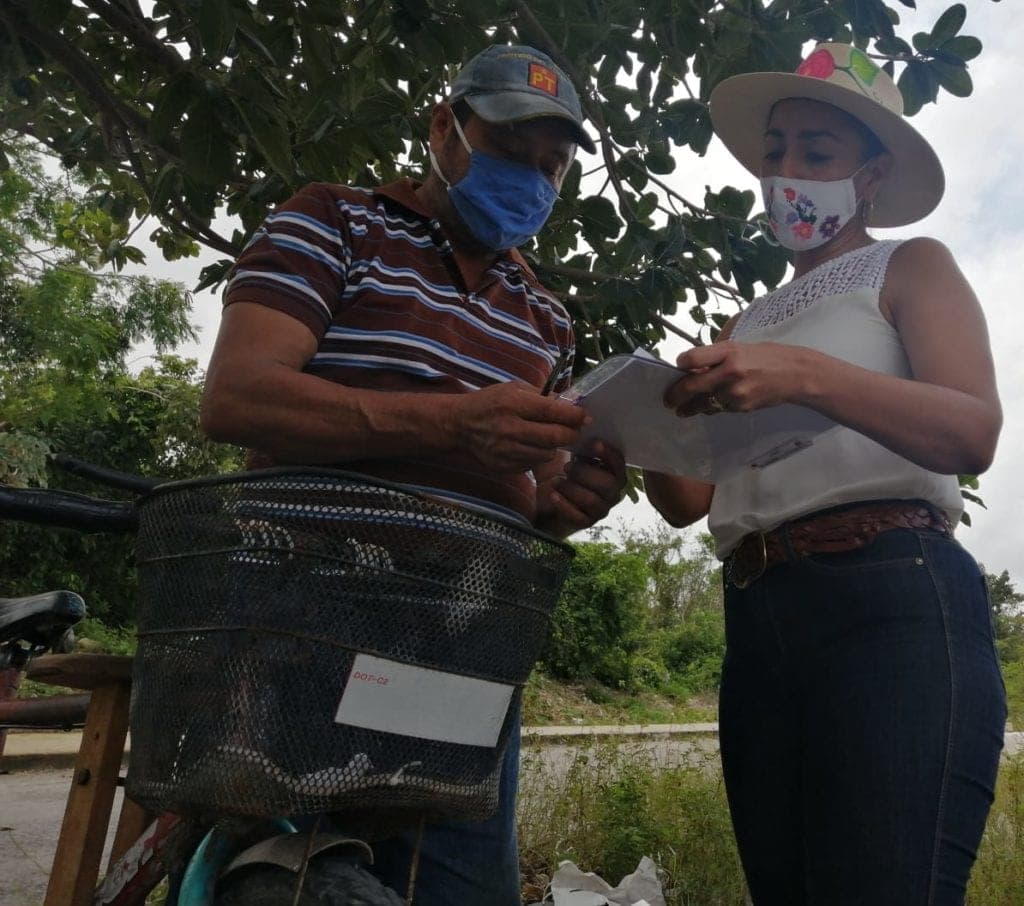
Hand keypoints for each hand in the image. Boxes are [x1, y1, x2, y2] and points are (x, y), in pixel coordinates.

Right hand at [449, 381, 588, 472]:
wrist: (460, 425)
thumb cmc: (490, 402)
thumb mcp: (513, 388)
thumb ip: (541, 396)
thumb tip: (570, 403)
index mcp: (513, 404)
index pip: (553, 412)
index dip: (574, 415)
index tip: (585, 417)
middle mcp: (509, 428)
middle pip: (554, 437)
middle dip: (571, 434)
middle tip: (576, 430)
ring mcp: (506, 451)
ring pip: (547, 454)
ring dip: (554, 446)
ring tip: (548, 436)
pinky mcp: (504, 466)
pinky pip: (532, 464)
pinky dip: (537, 456)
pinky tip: (529, 446)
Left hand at [536, 440, 626, 536]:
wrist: (552, 498)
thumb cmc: (568, 472)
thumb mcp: (575, 456)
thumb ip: (582, 445)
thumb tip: (579, 423)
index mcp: (614, 473)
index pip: (619, 464)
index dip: (608, 454)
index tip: (595, 443)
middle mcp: (613, 492)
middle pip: (607, 483)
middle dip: (585, 472)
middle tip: (566, 467)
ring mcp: (601, 509)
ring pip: (591, 499)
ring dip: (571, 488)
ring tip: (556, 480)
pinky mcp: (586, 522)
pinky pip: (578, 516)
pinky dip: (563, 504)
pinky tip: (553, 495)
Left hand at [665, 341, 810, 416]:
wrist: (795, 374)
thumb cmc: (766, 357)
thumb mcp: (740, 348)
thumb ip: (715, 357)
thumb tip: (690, 370)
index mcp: (729, 351)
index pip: (692, 359)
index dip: (680, 365)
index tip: (677, 369)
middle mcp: (730, 371)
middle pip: (692, 386)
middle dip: (675, 396)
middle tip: (668, 401)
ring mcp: (736, 392)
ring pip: (704, 403)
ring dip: (693, 406)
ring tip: (685, 409)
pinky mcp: (741, 407)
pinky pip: (719, 409)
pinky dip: (713, 407)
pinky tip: (716, 403)